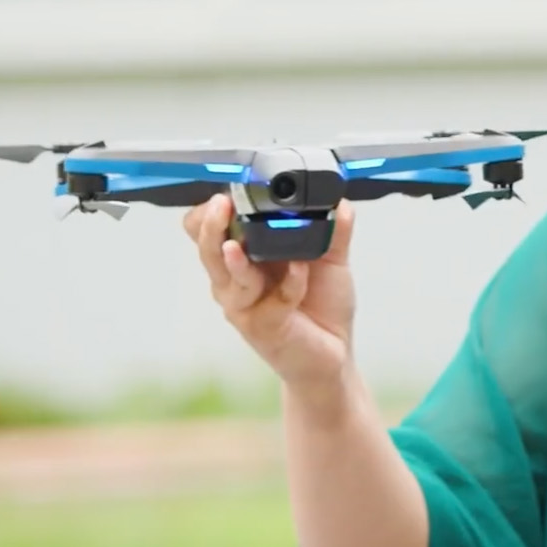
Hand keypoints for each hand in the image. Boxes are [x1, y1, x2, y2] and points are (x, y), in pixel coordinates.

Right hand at [184, 194, 357, 387]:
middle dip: (210, 226)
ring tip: (237, 244)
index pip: (207, 231)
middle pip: (207, 249)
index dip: (208, 213)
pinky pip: (271, 301)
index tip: (226, 193)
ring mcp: (244, 305)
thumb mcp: (330, 261)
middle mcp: (236, 280)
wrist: (335, 353)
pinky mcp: (263, 326)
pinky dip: (288, 283)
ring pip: (225, 277)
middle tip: (223, 205)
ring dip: (233, 259)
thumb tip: (340, 201)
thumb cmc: (322, 305)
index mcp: (245, 257)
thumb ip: (333, 231)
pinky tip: (301, 271)